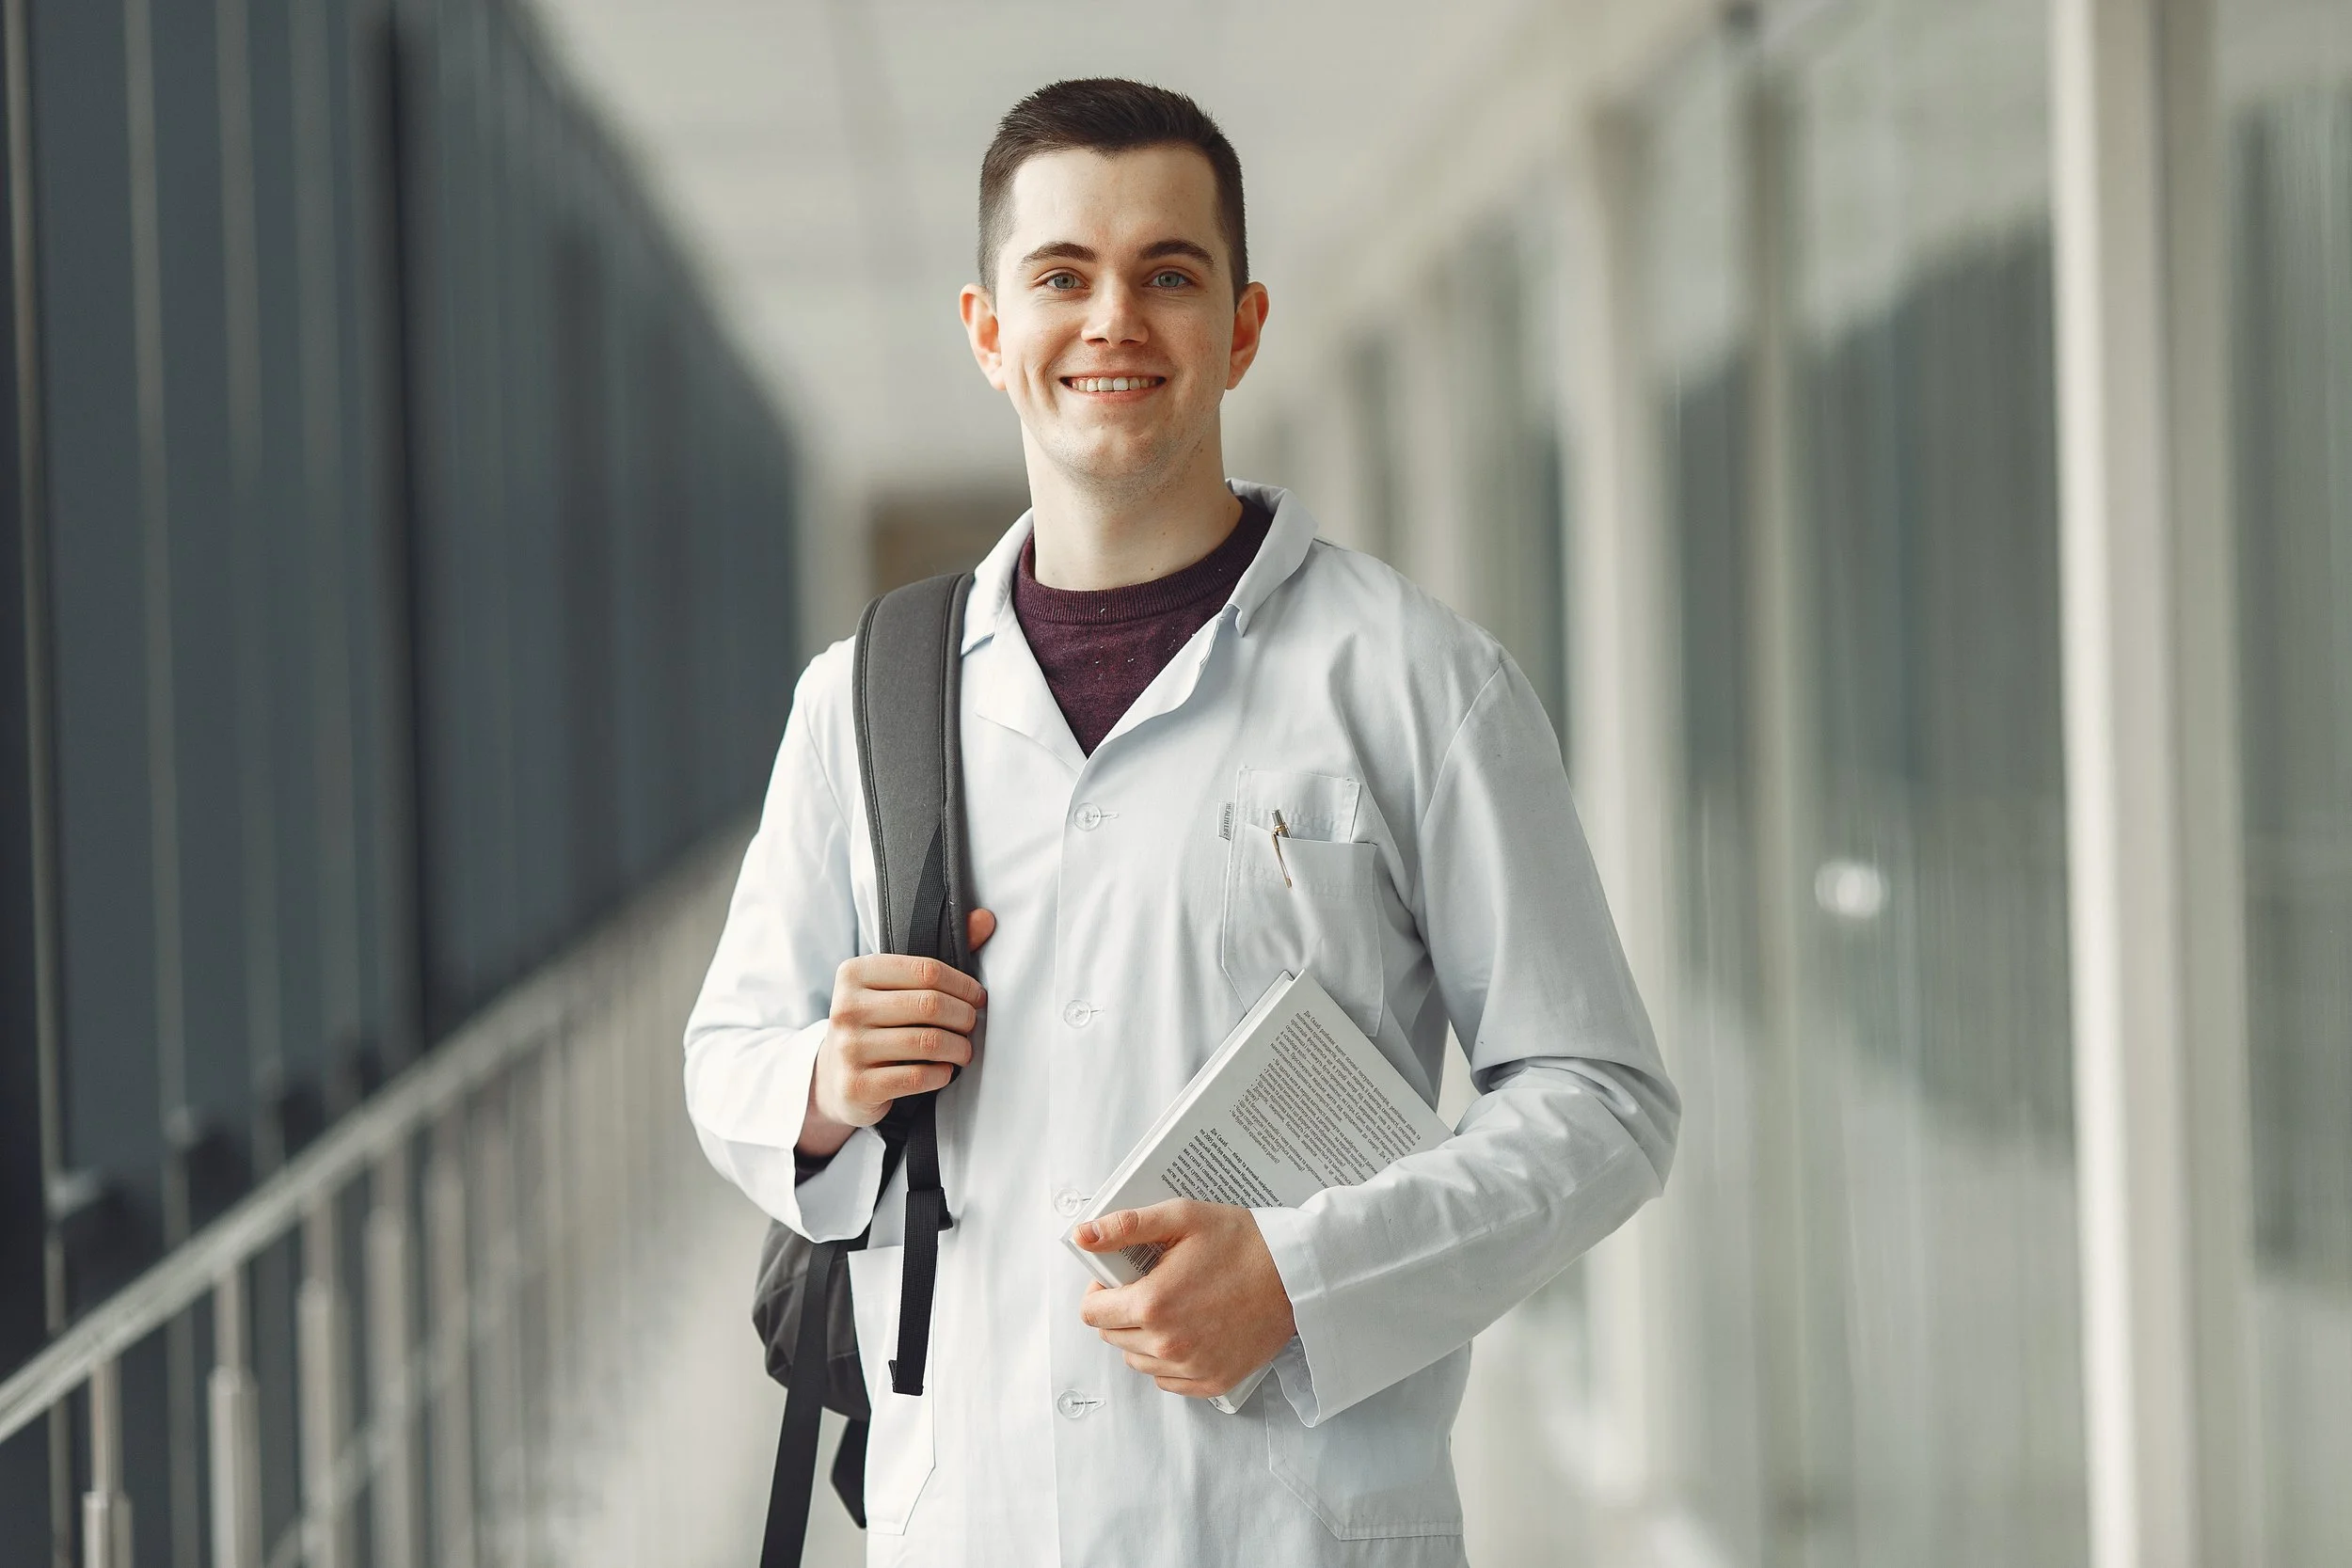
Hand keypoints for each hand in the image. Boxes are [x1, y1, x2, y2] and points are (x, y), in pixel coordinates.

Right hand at [798, 909, 995, 1156]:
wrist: (833, 1077)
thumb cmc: (875, 1023)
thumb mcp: (895, 986)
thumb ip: (938, 957)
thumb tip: (985, 918)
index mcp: (854, 973)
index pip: (927, 971)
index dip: (964, 985)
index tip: (978, 998)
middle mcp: (846, 1008)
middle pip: (930, 1005)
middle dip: (964, 1017)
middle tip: (972, 1026)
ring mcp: (848, 1048)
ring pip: (928, 1042)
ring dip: (959, 1048)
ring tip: (964, 1050)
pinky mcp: (857, 1085)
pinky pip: (918, 1076)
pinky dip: (942, 1074)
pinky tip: (944, 1071)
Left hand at [1073, 1199, 1296, 1397]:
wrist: (1296, 1274)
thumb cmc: (1243, 1242)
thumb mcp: (1183, 1217)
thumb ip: (1127, 1226)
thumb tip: (1083, 1235)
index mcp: (1152, 1304)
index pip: (1091, 1313)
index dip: (1100, 1291)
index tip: (1119, 1279)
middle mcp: (1167, 1344)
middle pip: (1112, 1337)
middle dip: (1121, 1311)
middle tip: (1151, 1286)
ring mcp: (1191, 1367)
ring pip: (1137, 1360)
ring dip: (1142, 1337)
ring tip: (1171, 1307)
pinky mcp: (1213, 1381)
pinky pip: (1167, 1381)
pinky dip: (1168, 1361)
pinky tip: (1187, 1331)